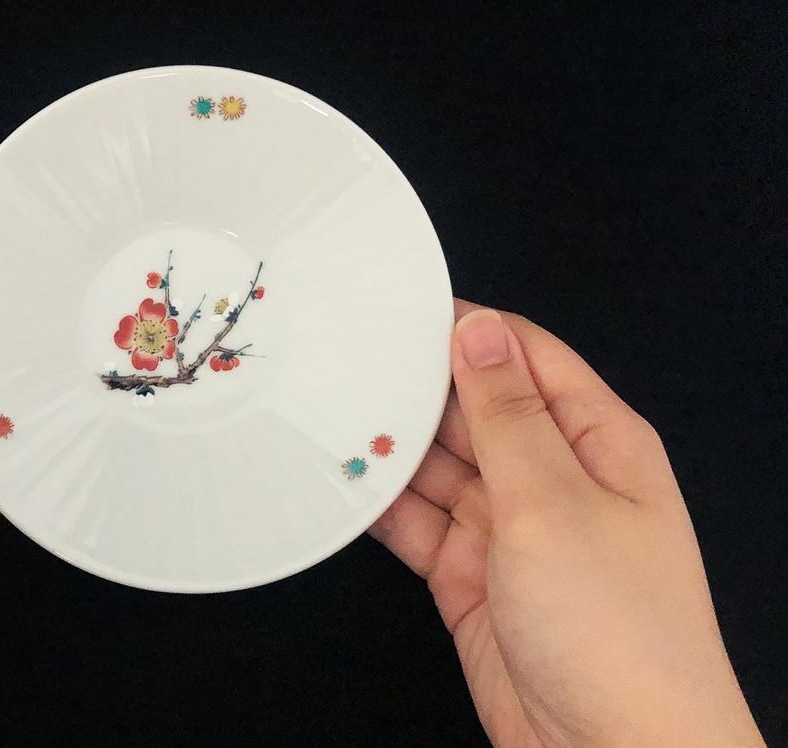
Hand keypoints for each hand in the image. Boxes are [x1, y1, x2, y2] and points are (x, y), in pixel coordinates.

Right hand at [370, 301, 762, 746]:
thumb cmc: (618, 632)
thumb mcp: (555, 503)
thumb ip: (507, 414)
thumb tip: (480, 329)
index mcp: (596, 441)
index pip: (523, 356)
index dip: (463, 331)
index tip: (395, 312)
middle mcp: (552, 477)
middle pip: (472, 408)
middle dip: (414, 389)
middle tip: (343, 364)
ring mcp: (508, 528)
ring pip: (436, 465)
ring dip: (388, 448)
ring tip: (326, 416)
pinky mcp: (469, 575)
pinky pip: (414, 524)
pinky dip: (378, 507)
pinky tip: (340, 484)